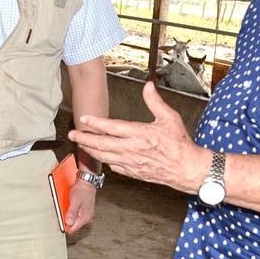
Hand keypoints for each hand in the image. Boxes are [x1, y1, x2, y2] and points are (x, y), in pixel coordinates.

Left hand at [62, 179, 96, 233]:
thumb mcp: (74, 201)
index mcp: (84, 218)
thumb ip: (71, 213)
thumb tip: (68, 223)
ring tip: (70, 207)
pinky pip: (78, 217)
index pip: (72, 229)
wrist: (87, 184)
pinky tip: (73, 207)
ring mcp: (87, 216)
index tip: (60, 220)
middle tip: (64, 211)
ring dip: (71, 217)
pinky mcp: (86, 213)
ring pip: (75, 222)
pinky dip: (74, 214)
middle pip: (73, 226)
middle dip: (67, 221)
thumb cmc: (81, 191)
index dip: (65, 226)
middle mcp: (87, 219)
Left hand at [69, 82, 206, 193]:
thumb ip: (155, 102)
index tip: (83, 118)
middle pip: (101, 144)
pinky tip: (100, 155)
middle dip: (84, 139)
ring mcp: (132, 163)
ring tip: (80, 143)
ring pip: (104, 156)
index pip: (112, 127)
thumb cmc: (180, 144)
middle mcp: (132, 149)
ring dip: (90, 150)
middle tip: (72, 134)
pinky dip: (104, 160)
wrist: (187, 169)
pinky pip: (114, 166)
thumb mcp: (170, 118)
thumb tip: (148, 86)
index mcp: (140, 134)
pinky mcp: (134, 172)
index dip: (95, 123)